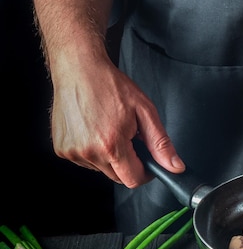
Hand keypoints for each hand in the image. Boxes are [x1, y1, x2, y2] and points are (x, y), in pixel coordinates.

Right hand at [49, 55, 184, 186]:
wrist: (79, 68)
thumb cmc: (110, 85)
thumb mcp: (145, 112)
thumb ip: (161, 144)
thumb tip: (175, 167)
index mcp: (111, 144)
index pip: (133, 180)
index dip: (146, 173)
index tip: (148, 162)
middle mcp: (89, 152)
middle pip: (118, 177)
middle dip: (129, 162)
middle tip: (129, 137)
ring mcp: (73, 152)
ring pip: (102, 169)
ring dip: (110, 157)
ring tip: (109, 129)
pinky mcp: (61, 149)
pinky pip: (86, 161)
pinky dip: (94, 151)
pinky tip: (94, 130)